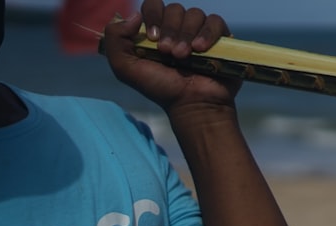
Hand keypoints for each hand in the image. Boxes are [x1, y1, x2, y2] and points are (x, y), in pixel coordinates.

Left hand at [102, 0, 239, 112]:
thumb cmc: (161, 89)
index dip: (153, 15)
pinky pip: (215, 21)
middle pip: (174, 8)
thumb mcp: (124, 67)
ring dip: (186, 34)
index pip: (153, 4)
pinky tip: (200, 50)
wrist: (191, 104)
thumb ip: (115, 37)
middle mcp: (179, 29)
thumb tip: (134, 15)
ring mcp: (200, 33)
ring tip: (183, 57)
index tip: (153, 39)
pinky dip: (207, 33)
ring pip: (194, 13)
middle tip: (169, 53)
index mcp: (157, 31)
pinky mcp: (221, 39)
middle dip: (170, 30)